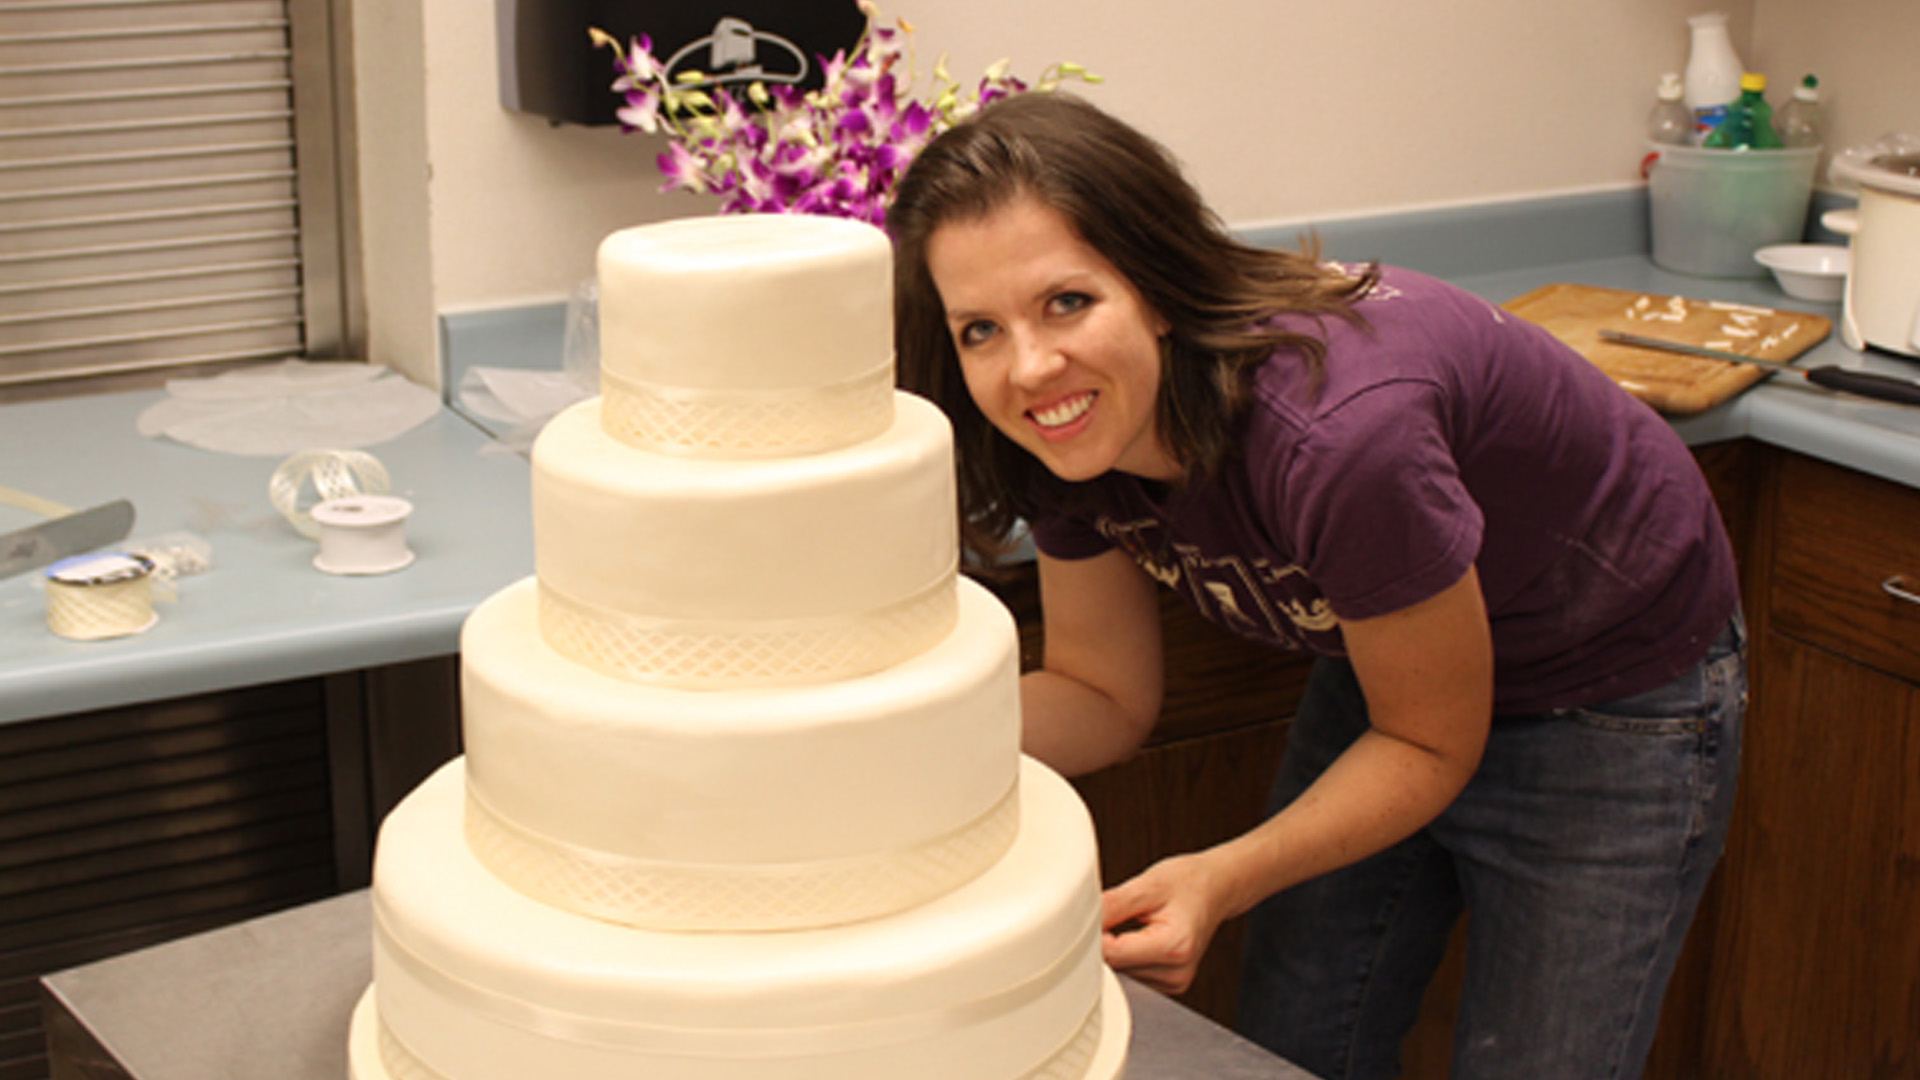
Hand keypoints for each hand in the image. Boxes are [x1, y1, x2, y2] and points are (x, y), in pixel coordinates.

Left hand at [1099, 852, 1232, 994]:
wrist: (1216, 888)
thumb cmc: (1188, 882)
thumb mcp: (1148, 884)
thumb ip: (1112, 906)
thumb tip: (1079, 922)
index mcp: (1175, 946)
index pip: (1114, 954)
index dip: (1093, 937)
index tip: (1087, 920)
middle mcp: (1177, 971)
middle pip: (1117, 968)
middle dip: (1103, 944)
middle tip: (1105, 917)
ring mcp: (1175, 981)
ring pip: (1121, 974)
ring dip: (1114, 952)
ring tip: (1128, 924)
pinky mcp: (1169, 983)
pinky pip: (1132, 975)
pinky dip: (1125, 958)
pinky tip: (1134, 938)